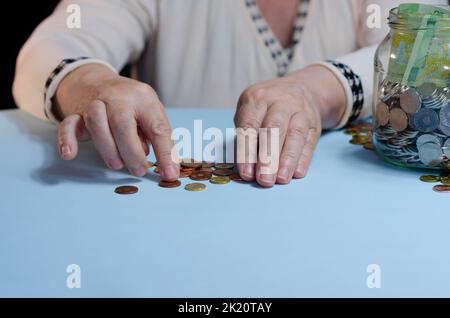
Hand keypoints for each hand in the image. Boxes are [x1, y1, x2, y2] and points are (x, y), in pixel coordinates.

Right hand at [55, 64, 178, 179]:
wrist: (94, 80)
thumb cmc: (129, 104)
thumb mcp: (149, 113)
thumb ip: (155, 137)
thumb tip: (163, 164)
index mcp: (144, 98)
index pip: (158, 127)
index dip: (165, 153)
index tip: (170, 174)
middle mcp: (119, 97)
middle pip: (123, 124)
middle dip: (132, 152)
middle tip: (139, 171)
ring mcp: (95, 102)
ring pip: (97, 123)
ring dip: (108, 148)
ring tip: (117, 165)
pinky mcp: (76, 112)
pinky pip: (68, 124)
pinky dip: (67, 140)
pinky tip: (70, 155)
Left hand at [234, 65, 345, 186]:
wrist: (298, 88)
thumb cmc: (265, 107)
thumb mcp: (249, 110)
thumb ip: (246, 135)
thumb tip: (247, 167)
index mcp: (257, 98)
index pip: (250, 126)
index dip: (247, 152)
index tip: (246, 173)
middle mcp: (280, 102)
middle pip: (274, 129)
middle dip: (268, 157)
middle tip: (264, 180)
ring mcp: (300, 111)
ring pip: (294, 135)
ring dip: (287, 160)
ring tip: (281, 179)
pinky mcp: (314, 123)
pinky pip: (309, 141)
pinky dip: (303, 159)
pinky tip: (297, 173)